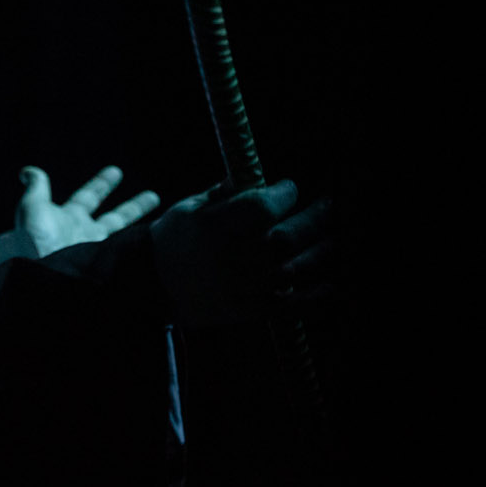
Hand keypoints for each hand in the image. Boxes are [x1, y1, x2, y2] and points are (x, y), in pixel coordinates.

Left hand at [16, 165, 160, 256]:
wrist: (40, 275)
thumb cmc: (34, 240)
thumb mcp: (33, 207)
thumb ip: (37, 187)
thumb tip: (27, 171)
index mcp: (69, 218)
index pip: (89, 197)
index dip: (101, 183)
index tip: (116, 171)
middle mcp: (85, 236)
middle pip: (115, 218)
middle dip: (134, 207)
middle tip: (153, 196)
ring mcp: (95, 253)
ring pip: (125, 236)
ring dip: (143, 228)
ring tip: (166, 220)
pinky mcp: (105, 267)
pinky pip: (128, 255)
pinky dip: (143, 248)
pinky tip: (160, 243)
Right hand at [150, 180, 333, 325]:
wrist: (150, 288)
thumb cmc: (170, 240)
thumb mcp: (190, 207)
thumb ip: (226, 192)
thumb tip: (256, 175)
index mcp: (216, 227)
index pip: (263, 206)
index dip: (284, 193)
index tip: (290, 187)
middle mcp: (234, 257)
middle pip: (288, 236)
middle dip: (316, 217)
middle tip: (330, 205)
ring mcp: (245, 287)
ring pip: (296, 268)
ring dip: (323, 250)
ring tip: (336, 237)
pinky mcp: (252, 310)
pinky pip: (293, 305)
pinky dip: (318, 295)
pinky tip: (334, 283)